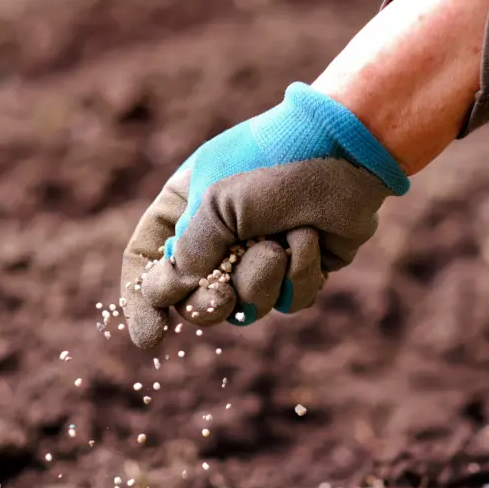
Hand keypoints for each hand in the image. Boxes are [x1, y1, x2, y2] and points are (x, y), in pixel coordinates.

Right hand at [119, 83, 409, 348]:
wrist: (346, 149)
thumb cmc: (273, 162)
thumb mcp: (216, 201)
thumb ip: (190, 251)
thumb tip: (177, 292)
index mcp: (185, 208)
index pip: (146, 261)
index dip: (143, 302)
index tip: (153, 337)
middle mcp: (218, 235)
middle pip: (193, 299)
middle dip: (209, 304)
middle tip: (221, 298)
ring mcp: (260, 255)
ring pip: (245, 307)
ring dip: (261, 280)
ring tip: (279, 243)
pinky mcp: (300, 269)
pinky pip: (288, 301)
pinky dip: (300, 274)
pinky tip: (311, 238)